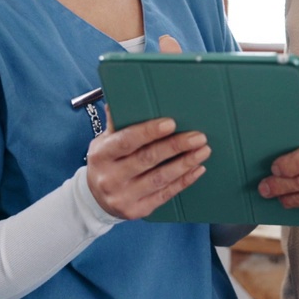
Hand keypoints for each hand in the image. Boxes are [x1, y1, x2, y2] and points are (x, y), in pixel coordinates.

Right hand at [85, 33, 207, 218]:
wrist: (95, 199)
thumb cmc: (107, 159)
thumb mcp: (105, 138)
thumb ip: (119, 118)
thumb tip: (126, 88)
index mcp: (102, 153)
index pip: (127, 141)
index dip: (149, 131)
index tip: (171, 122)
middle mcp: (110, 176)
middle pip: (148, 159)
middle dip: (176, 146)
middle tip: (199, 135)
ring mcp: (123, 196)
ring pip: (160, 178)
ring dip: (185, 163)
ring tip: (204, 150)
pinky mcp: (137, 211)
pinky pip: (165, 195)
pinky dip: (183, 181)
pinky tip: (197, 169)